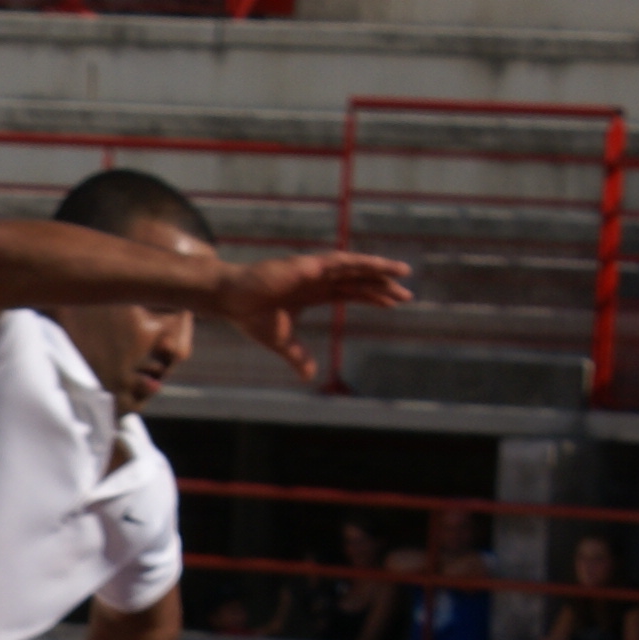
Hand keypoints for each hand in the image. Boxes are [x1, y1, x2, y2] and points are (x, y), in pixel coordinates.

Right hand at [211, 250, 415, 383]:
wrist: (230, 299)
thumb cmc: (251, 315)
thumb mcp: (282, 341)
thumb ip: (299, 356)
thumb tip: (310, 377)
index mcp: (312, 292)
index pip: (350, 292)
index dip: (371, 296)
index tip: (394, 303)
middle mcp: (316, 278)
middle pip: (357, 280)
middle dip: (382, 286)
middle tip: (408, 293)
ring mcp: (313, 269)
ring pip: (354, 267)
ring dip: (379, 269)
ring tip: (403, 272)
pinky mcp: (308, 265)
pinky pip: (340, 262)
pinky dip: (361, 262)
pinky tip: (379, 265)